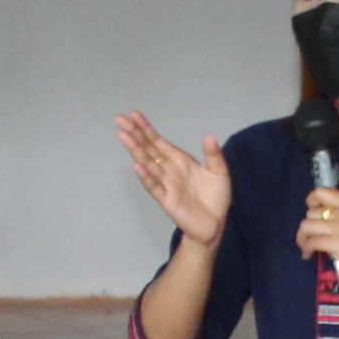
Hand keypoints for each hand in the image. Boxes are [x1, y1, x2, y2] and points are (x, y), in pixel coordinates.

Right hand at [113, 114, 230, 243]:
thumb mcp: (220, 173)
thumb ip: (214, 155)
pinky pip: (154, 186)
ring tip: (123, 136)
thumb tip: (208, 136)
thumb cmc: (216, 197)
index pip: (159, 141)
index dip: (146, 128)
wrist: (215, 224)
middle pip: (148, 148)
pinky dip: (145, 175)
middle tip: (119, 118)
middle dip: (135, 133)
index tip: (133, 114)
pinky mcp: (166, 200)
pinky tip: (136, 165)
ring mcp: (166, 184)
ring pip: (147, 163)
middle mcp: (169, 169)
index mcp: (180, 160)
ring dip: (136, 150)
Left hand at [294, 186, 338, 299]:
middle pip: (311, 212)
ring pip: (307, 225)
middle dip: (307, 227)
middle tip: (310, 238)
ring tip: (308, 248)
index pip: (322, 192)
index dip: (311, 201)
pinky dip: (306, 250)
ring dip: (303, 238)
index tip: (312, 214)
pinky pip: (311, 242)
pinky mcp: (337, 243)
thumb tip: (319, 217)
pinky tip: (309, 255)